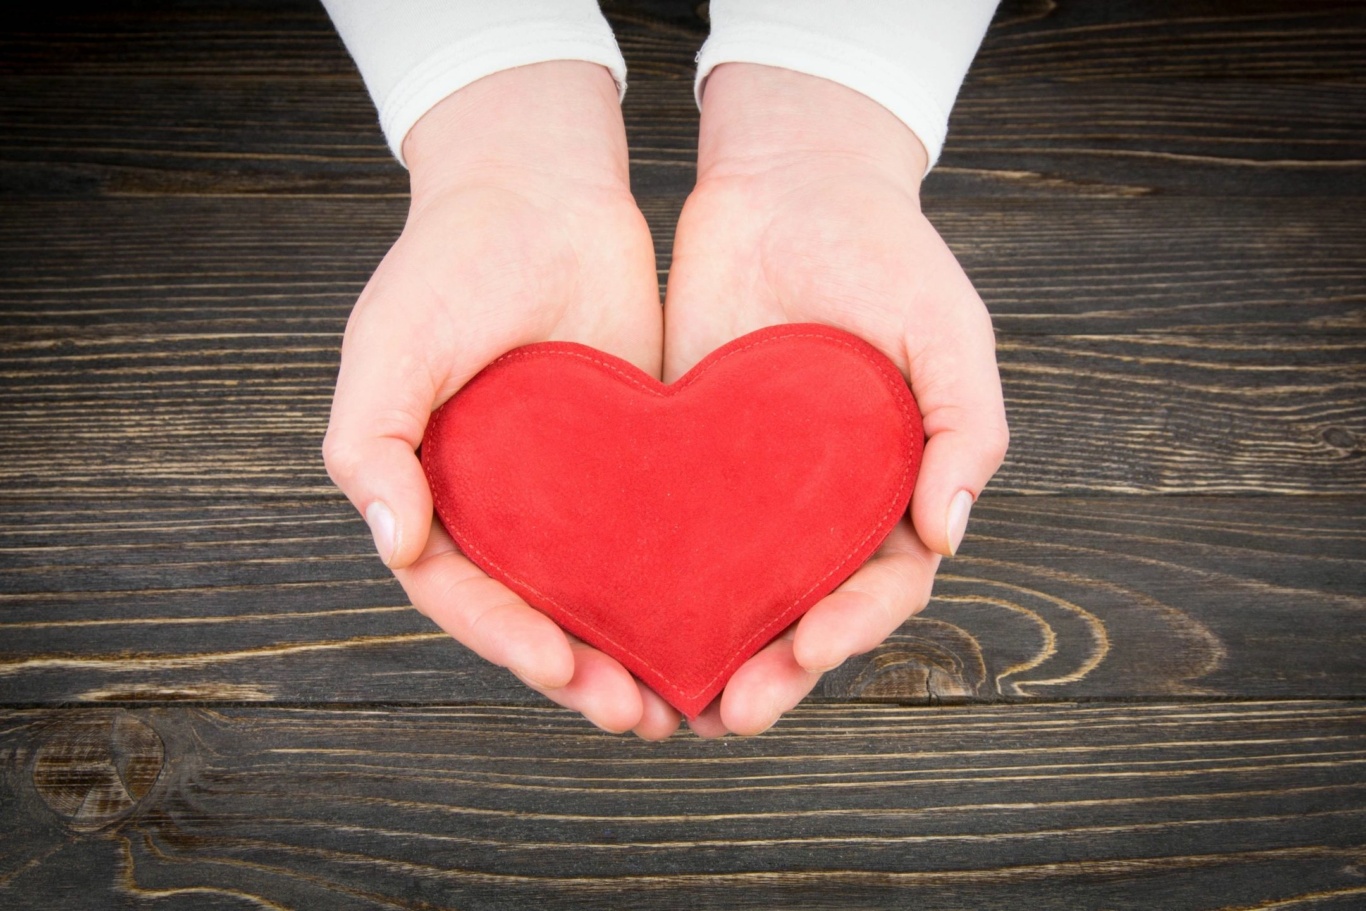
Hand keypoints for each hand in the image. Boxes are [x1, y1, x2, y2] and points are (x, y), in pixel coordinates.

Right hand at [323, 62, 680, 738]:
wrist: (541, 191)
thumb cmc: (447, 264)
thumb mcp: (390, 345)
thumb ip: (372, 443)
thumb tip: (396, 543)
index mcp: (436, 496)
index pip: (465, 594)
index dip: (508, 640)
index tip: (561, 669)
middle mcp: (504, 508)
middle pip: (540, 615)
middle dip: (583, 674)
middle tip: (635, 715)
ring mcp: (572, 490)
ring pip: (604, 595)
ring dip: (637, 654)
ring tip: (684, 704)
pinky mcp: (638, 463)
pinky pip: (661, 538)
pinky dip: (684, 588)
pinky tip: (727, 623)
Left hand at [664, 64, 1008, 735]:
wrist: (788, 185)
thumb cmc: (886, 256)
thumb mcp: (949, 332)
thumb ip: (966, 429)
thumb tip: (949, 534)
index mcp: (894, 492)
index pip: (881, 585)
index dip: (852, 625)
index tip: (808, 643)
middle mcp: (822, 508)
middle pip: (802, 614)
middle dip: (774, 672)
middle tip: (733, 713)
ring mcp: (751, 490)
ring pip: (731, 597)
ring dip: (706, 658)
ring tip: (670, 707)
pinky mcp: (682, 463)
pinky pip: (664, 539)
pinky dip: (647, 591)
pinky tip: (613, 627)